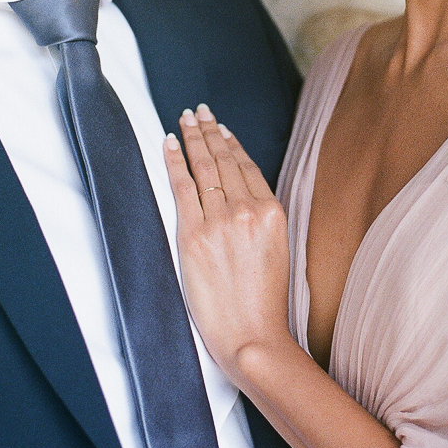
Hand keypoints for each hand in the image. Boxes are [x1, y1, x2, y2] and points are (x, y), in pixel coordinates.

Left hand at [163, 104, 294, 380]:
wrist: (252, 336)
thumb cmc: (263, 304)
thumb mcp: (277, 253)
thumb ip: (261, 221)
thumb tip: (242, 199)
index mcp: (273, 214)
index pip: (247, 168)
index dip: (232, 144)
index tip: (221, 128)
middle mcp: (248, 211)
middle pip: (224, 161)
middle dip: (209, 132)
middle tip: (198, 111)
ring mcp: (220, 221)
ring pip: (204, 168)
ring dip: (193, 138)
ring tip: (185, 119)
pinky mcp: (194, 235)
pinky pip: (182, 187)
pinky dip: (175, 161)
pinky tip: (170, 143)